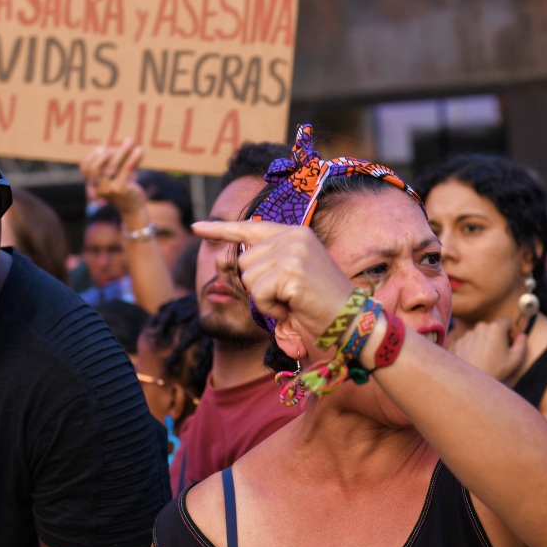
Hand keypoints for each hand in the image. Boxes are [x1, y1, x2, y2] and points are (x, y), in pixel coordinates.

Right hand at [79, 139, 145, 215]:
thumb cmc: (122, 191)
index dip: (91, 156)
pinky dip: (133, 158)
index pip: (85, 169)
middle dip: (105, 153)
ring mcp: (109, 189)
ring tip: (129, 141)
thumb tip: (116, 147)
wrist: (133, 210)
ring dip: (122, 151)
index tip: (100, 148)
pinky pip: (126, 169)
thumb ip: (109, 168)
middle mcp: (98, 188)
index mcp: (92, 186)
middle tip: (115, 147)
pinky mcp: (121, 189)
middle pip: (96, 166)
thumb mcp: (112, 180)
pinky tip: (139, 151)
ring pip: (112, 165)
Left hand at [190, 219, 354, 342]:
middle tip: (287, 297)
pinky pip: (259, 294)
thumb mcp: (291, 276)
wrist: (350, 319)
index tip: (195, 227)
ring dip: (265, 299)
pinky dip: (271, 308)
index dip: (220, 230)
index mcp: (296, 233)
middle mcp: (294, 236)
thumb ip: (265, 264)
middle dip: (258, 287)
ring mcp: (294, 251)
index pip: (249, 228)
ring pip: (249, 278)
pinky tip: (292, 308)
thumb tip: (223, 260)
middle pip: (245, 262)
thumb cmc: (320, 304)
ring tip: (292, 302)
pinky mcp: (292, 271)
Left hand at [450, 318, 527, 381]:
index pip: (507, 321)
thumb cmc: (494, 371)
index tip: (513, 340)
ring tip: (486, 358)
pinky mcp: (456, 341)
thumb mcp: (515, 359)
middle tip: (500, 352)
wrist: (471, 383)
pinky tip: (474, 359)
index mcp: (496, 328)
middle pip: (492, 327)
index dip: (512, 329)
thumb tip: (521, 336)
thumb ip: (521, 344)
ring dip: (484, 342)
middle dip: (498, 336)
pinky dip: (472, 347)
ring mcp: (466, 334)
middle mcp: (480, 327)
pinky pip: (467, 341)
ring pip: (479, 334)